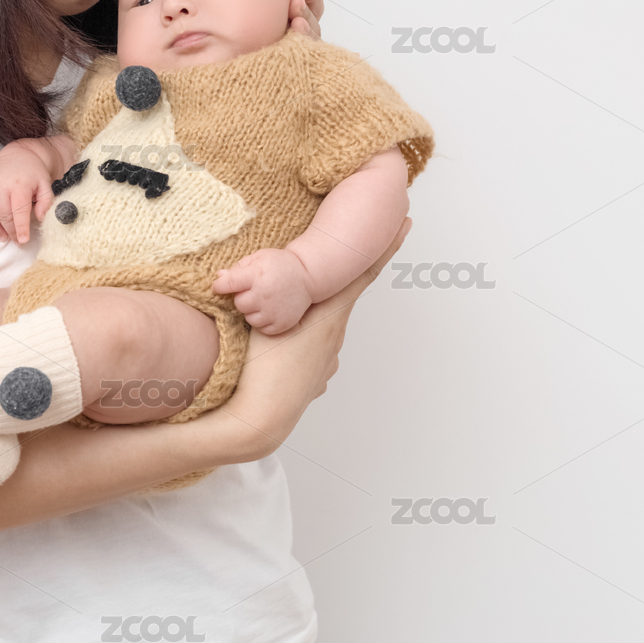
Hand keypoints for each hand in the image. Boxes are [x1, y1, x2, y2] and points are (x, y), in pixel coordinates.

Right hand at [0, 144, 53, 243]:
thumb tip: (41, 218)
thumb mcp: (45, 185)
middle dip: (10, 232)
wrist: (18, 156)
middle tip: (17, 240)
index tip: (23, 241)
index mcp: (19, 185)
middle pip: (2, 216)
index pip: (18, 210)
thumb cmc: (33, 174)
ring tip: (2, 236)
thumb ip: (46, 202)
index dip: (21, 228)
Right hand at [203, 216, 411, 461]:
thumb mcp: (254, 317)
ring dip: (306, 322)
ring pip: (319, 330)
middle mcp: (333, 338)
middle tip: (320, 268)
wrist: (259, 419)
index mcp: (328, 317)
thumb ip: (254, 292)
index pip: (361, 273)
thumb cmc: (258, 367)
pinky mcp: (313, 381)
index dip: (384, 247)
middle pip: (335, 300)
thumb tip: (238, 276)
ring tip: (281, 326)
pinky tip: (280, 355)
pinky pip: (308, 355)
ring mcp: (325, 363)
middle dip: (328, 285)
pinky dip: (298, 349)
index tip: (405, 224)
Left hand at [211, 248, 314, 334]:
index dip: (220, 285)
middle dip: (242, 297)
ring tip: (263, 299)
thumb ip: (238, 267)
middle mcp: (263, 295)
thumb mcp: (259, 257)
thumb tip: (219, 277)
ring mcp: (273, 312)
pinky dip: (263, 320)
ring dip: (252, 310)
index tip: (219, 286)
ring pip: (248, 318)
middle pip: (238, 303)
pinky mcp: (281, 324)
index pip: (227, 284)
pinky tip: (270, 309)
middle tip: (253, 290)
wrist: (307, 276)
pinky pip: (261, 328)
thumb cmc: (280, 264)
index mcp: (256, 275)